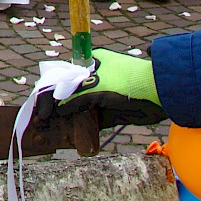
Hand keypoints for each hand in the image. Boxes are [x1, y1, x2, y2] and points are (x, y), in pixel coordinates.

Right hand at [35, 47, 163, 127]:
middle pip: (70, 94)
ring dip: (68, 119)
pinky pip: (93, 121)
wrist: (160, 93)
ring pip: (80, 109)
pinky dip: (83, 128)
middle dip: (57, 107)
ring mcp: (104, 96)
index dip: (50, 92)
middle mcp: (96, 78)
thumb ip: (74, 98)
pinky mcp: (112, 113)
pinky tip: (71, 137)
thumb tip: (56, 110)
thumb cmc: (127, 82)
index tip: (40, 109)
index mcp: (91, 63)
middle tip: (42, 122)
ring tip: (52, 131)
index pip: (64, 77)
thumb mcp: (96, 87)